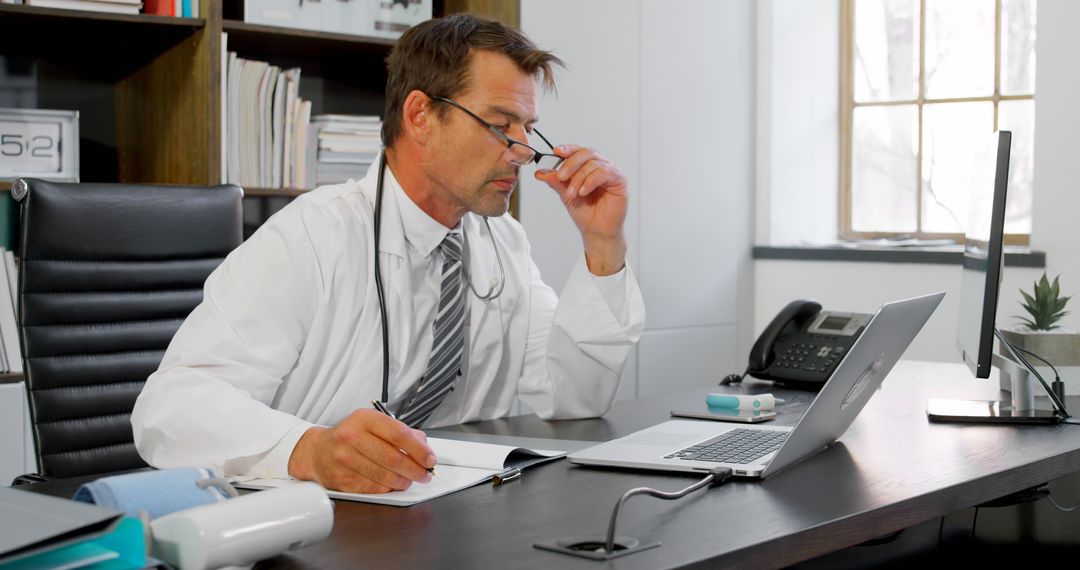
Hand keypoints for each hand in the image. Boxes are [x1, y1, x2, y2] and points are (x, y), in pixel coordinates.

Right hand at [287, 409, 435, 492]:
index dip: (419, 449)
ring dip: (404, 481)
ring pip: (385, 476)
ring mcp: (345, 459)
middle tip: (425, 473)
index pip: (398, 433)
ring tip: (410, 480)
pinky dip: (388, 488)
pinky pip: (374, 488)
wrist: (317, 451)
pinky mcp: (342, 479)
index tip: (430, 458)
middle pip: (393, 458)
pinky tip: (392, 484)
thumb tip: (424, 446)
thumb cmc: (350, 436)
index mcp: (364, 419)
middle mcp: (352, 437)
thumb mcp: (373, 424)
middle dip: (415, 469)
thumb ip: (400, 432)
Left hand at [534, 145, 627, 275]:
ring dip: (579, 178)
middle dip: (570, 164)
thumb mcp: (566, 194)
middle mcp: (601, 166)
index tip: (556, 151)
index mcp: (588, 166)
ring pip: (593, 163)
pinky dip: (590, 181)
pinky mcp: (620, 180)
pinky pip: (604, 173)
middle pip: (586, 153)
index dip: (568, 149)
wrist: (596, 231)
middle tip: (561, 176)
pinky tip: (583, 192)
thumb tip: (540, 172)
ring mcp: (611, 172)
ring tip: (573, 193)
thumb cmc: (585, 212)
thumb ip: (556, 182)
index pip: (578, 151)